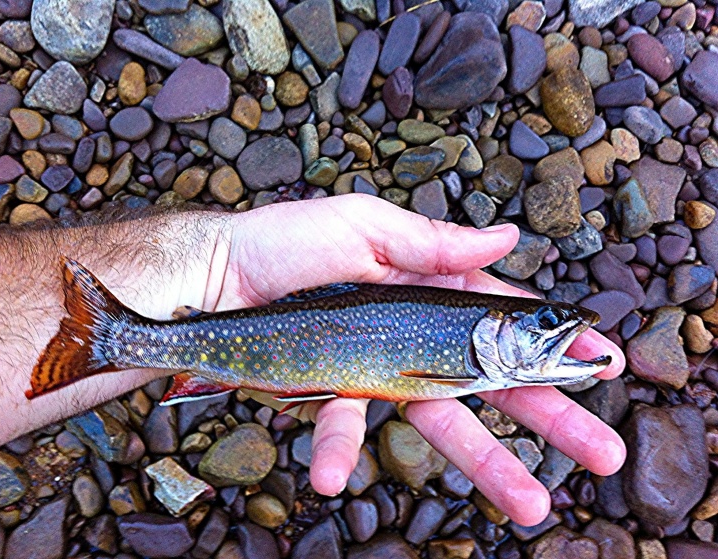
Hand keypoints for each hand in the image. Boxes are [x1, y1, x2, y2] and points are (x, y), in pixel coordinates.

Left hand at [209, 194, 625, 525]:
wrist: (213, 279)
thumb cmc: (285, 242)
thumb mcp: (364, 225)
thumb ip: (433, 240)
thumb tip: (510, 235)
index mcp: (428, 288)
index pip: (504, 320)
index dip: (552, 343)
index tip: (601, 364)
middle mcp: (411, 335)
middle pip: (490, 381)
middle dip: (549, 415)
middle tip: (601, 451)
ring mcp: (377, 372)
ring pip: (440, 422)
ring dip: (485, 464)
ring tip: (531, 503)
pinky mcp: (333, 397)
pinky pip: (345, 432)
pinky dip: (342, 453)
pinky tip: (334, 477)